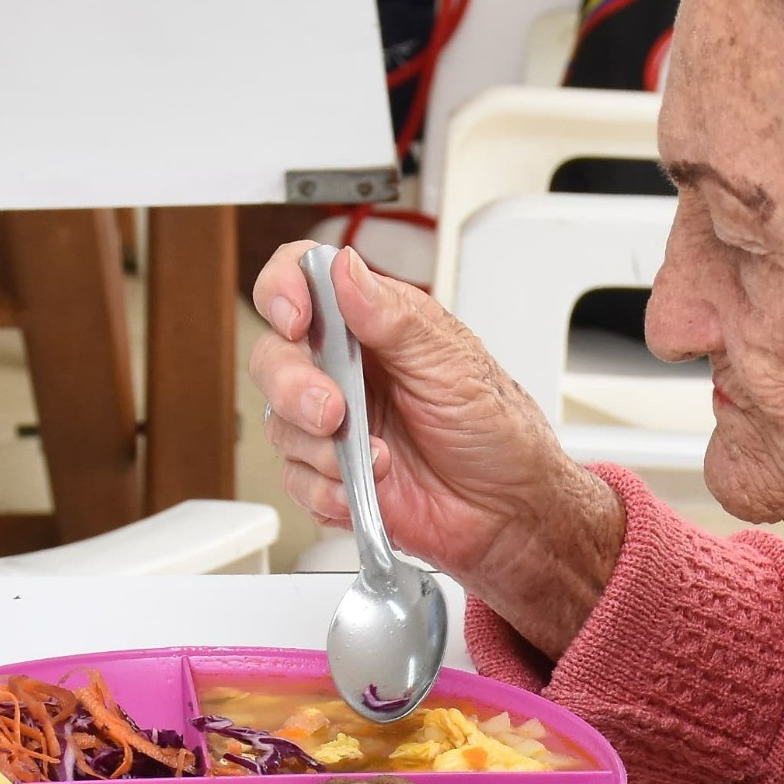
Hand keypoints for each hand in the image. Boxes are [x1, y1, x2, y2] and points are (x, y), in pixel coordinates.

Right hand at [249, 242, 623, 658]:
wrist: (510, 513)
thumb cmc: (498, 433)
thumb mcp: (453, 365)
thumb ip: (394, 318)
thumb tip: (346, 270)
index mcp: (375, 327)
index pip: (304, 283)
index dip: (283, 291)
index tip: (294, 319)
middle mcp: (348, 371)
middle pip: (274, 357)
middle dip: (293, 386)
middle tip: (334, 411)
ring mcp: (336, 425)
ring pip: (279, 423)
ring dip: (321, 448)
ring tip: (377, 458)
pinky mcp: (332, 475)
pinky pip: (295, 479)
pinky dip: (327, 488)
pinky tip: (365, 488)